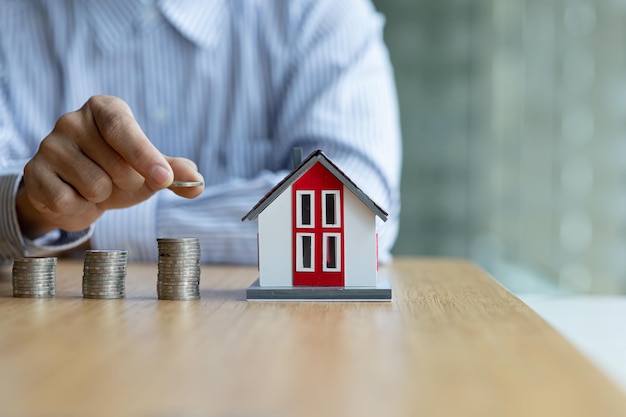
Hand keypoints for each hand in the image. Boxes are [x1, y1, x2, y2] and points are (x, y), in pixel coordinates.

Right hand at [16, 95, 203, 238]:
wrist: (77, 193)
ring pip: (94, 186)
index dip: (145, 155)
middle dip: (127, 183)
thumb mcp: (150, 170)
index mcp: (105, 109)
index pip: (124, 128)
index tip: (164, 178)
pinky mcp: (34, 173)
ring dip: (102, 197)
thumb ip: (175, 172)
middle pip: (116, 165)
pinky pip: (68, 201)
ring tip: (94, 187)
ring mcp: (49, 145)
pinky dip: (81, 209)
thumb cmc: (118, 173)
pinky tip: (75, 197)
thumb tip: (197, 182)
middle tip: (116, 179)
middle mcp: (72, 120)